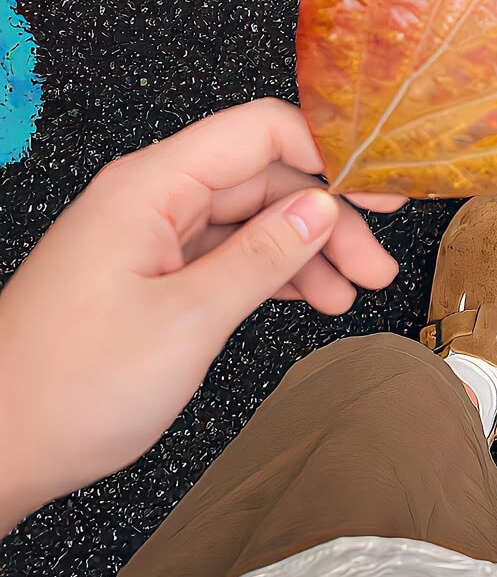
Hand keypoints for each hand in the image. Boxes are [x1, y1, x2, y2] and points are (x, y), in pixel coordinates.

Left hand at [0, 99, 403, 534]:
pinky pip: (221, 256)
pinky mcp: (144, 277)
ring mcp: (145, 239)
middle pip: (260, 180)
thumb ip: (262, 257)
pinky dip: (267, 276)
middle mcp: (147, 200)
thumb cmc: (71, 387)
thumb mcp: (189, 320)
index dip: (326, 154)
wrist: (0, 445)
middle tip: (376, 267)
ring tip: (349, 296)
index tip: (378, 190)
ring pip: (246, 222)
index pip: (257, 131)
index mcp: (149, 187)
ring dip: (303, 253)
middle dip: (326, 219)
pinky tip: (306, 300)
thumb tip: (320, 209)